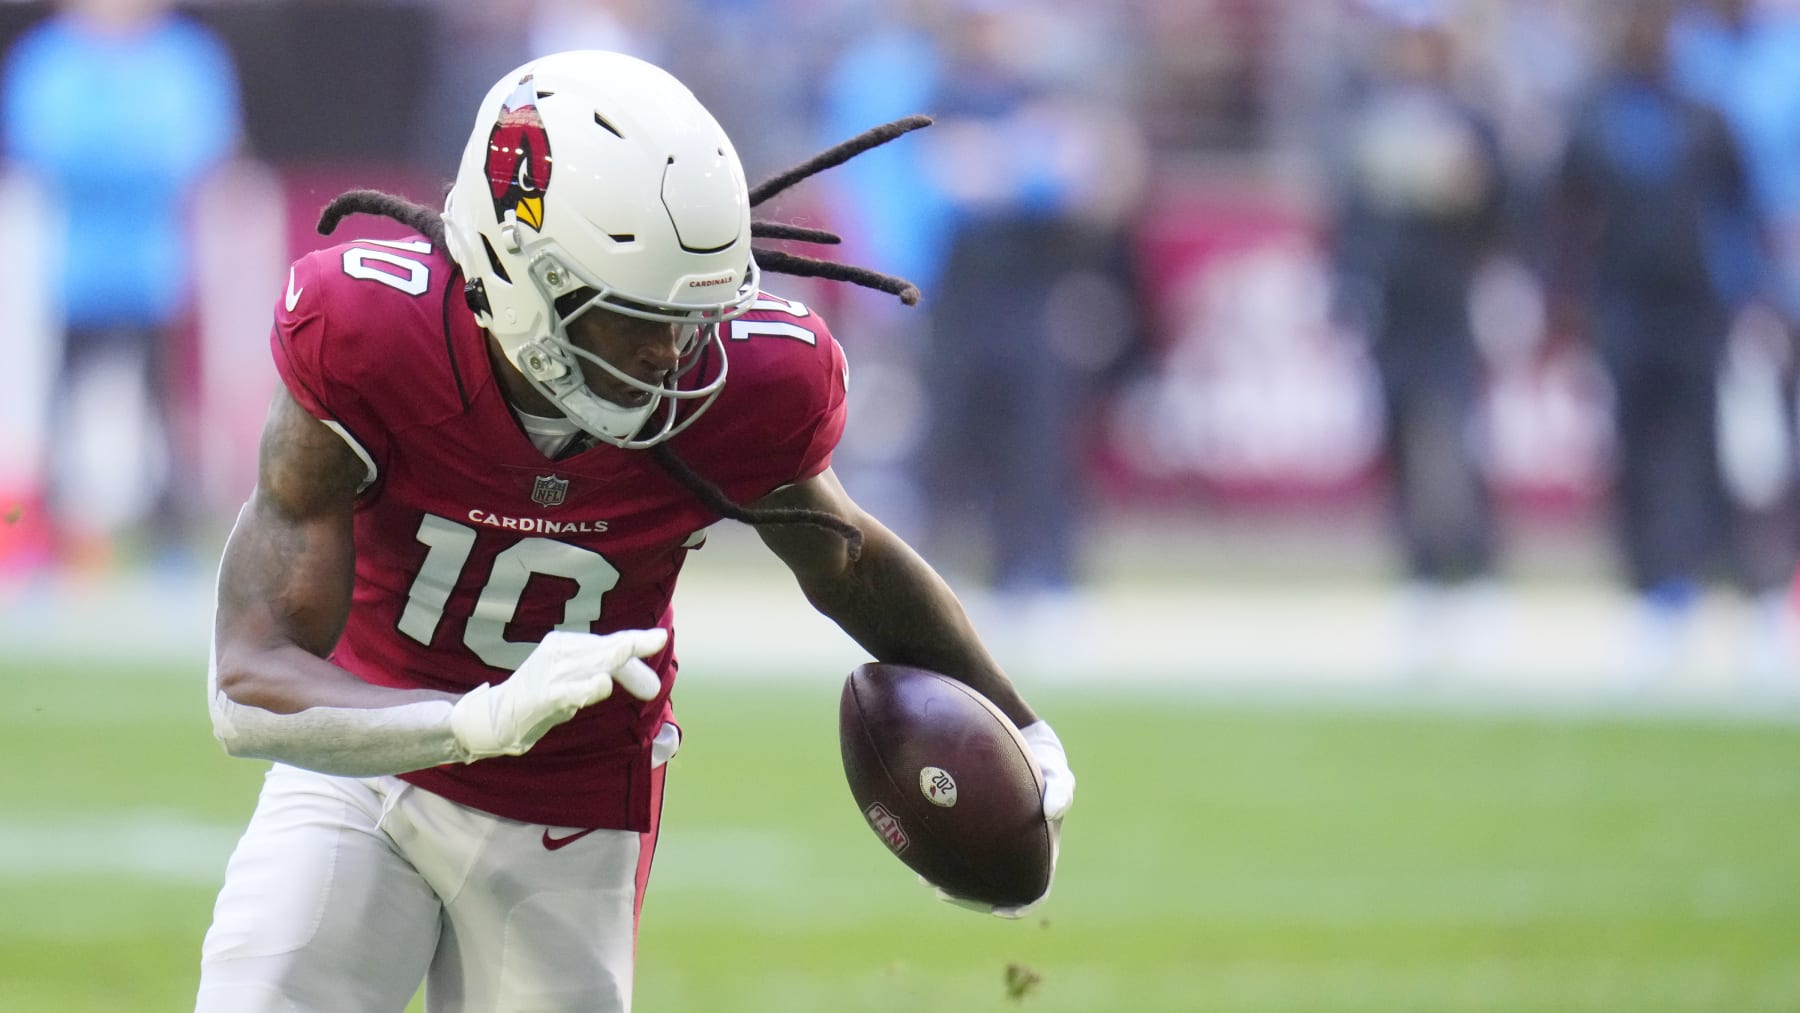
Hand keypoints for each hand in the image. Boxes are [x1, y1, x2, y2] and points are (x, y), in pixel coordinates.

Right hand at [449, 628, 666, 760]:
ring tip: (632, 649)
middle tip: (658, 639)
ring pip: (586, 664)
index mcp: (570, 645)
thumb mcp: (581, 683)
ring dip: (611, 658)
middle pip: (602, 648)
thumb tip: (654, 686)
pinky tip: (602, 685)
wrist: (495, 717)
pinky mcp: (541, 698)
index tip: (660, 638)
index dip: (636, 642)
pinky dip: (584, 689)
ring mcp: (550, 675)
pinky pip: (566, 693)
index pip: (608, 643)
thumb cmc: (544, 696)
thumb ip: (615, 679)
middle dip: (631, 645)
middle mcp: (560, 654)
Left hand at [933, 719, 1074, 917]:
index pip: (1035, 892)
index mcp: (1041, 854)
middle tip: (944, 894)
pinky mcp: (975, 831)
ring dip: (951, 884)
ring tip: (926, 882)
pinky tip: (920, 859)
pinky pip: (957, 853)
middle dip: (970, 899)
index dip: (1018, 907)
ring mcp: (993, 845)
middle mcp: (1015, 855)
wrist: (1027, 748)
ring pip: (971, 877)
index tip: (998, 912)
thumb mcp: (1058, 774)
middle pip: (994, 891)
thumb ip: (1059, 791)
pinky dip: (941, 860)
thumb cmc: (1045, 765)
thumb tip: (1052, 810)